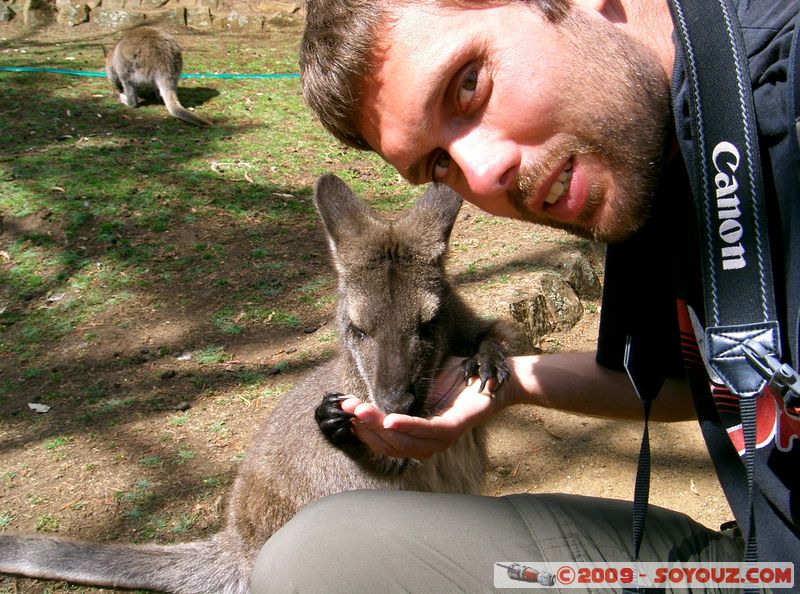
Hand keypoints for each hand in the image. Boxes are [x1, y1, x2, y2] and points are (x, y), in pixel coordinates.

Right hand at [341, 357, 502, 459]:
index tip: (345, 412)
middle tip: (347, 407)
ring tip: (360, 410)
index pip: (384, 441)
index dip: (363, 430)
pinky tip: (389, 419)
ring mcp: (441, 439)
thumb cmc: (456, 379)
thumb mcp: (421, 385)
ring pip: (402, 440)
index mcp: (418, 436)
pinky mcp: (453, 429)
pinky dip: (406, 426)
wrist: (490, 376)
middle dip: (364, 426)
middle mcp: (427, 443)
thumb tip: (370, 385)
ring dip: (378, 425)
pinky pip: (425, 432)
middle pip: (388, 443)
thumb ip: (399, 390)